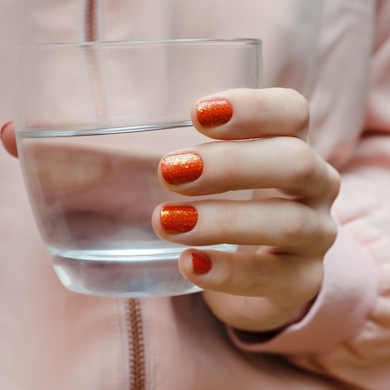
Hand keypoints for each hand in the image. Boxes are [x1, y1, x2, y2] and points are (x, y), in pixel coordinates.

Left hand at [151, 88, 339, 331]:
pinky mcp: (302, 281)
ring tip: (167, 221)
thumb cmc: (226, 207)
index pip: (292, 113)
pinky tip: (189, 264)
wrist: (257, 273)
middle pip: (295, 161)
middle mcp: (316, 185)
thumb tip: (73, 162)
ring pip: (288, 222)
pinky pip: (275, 277)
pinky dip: (229, 272)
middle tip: (170, 172)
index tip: (195, 114)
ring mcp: (316, 235)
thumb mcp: (208, 175)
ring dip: (224, 220)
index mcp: (291, 145)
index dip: (252, 108)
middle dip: (232, 165)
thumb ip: (169, 158)